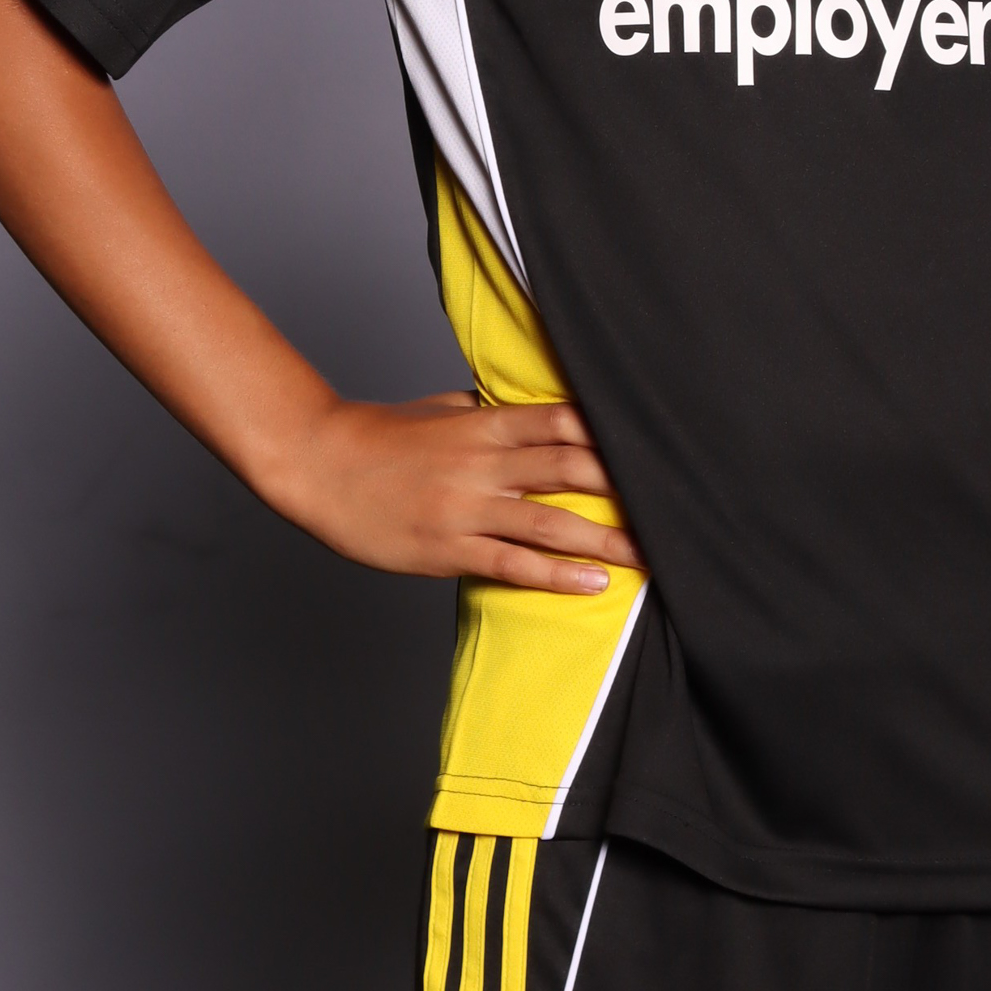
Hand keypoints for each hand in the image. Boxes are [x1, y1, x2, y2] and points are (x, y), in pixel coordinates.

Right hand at [268, 392, 643, 592]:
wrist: (319, 464)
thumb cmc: (378, 435)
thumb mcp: (438, 410)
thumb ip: (483, 411)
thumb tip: (517, 405)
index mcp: (483, 424)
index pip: (563, 422)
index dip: (611, 435)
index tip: (652, 447)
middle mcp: (483, 463)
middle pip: (570, 469)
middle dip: (624, 487)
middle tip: (672, 505)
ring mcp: (467, 507)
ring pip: (551, 524)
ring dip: (605, 541)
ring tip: (650, 556)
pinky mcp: (448, 547)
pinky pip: (512, 564)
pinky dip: (556, 576)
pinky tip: (593, 584)